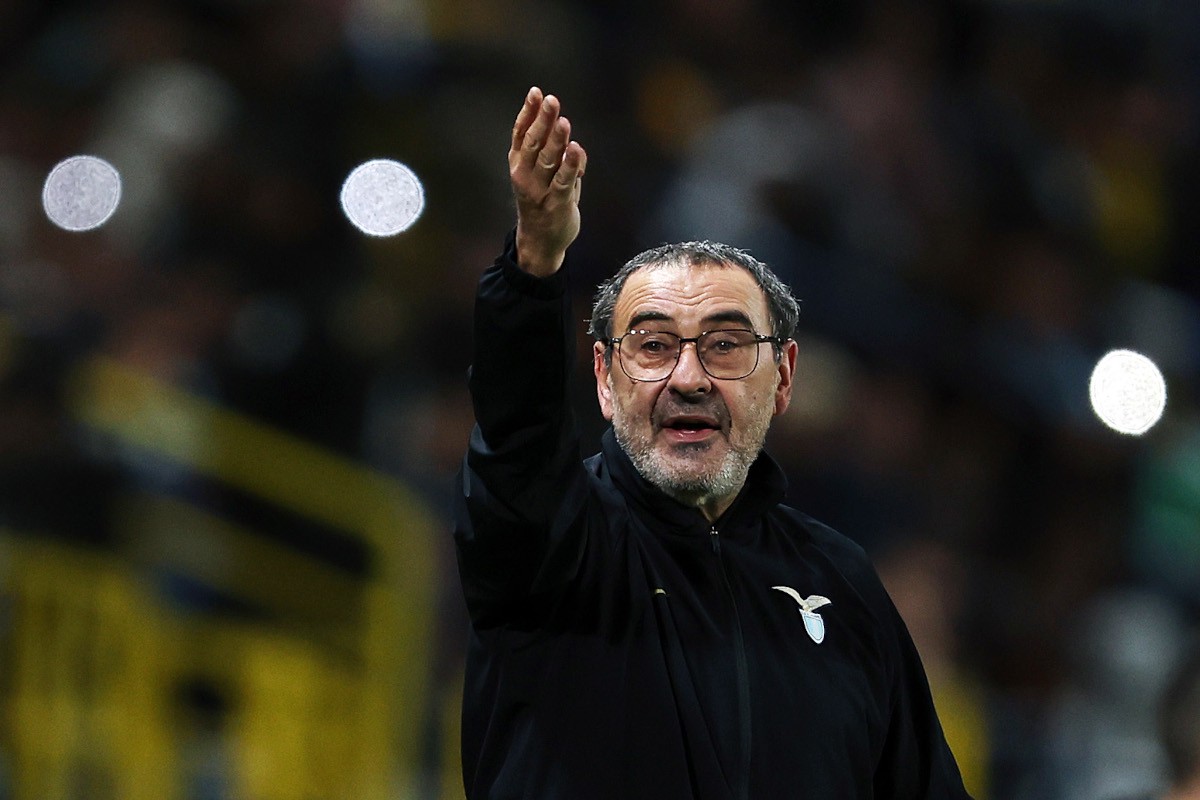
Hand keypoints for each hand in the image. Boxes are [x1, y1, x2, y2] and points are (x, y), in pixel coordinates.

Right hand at [509, 87, 586, 275]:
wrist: (540, 240)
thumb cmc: (543, 199)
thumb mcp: (540, 172)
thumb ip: (550, 149)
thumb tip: (561, 123)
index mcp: (518, 164)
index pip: (521, 133)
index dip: (528, 112)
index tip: (536, 92)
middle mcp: (524, 176)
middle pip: (533, 143)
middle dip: (543, 120)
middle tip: (552, 101)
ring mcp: (539, 191)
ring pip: (548, 161)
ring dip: (556, 140)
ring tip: (563, 121)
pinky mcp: (557, 204)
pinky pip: (564, 181)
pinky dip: (570, 165)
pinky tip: (575, 149)